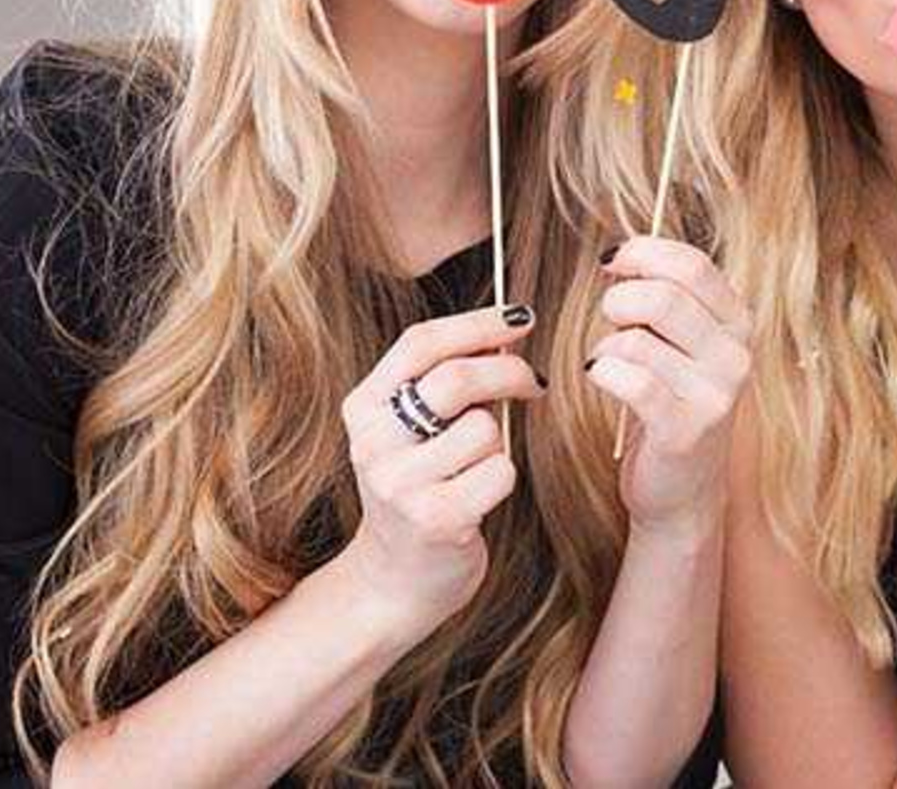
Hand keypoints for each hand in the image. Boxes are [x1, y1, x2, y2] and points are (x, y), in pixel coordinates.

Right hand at [336, 303, 545, 644]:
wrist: (394, 578)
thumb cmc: (418, 489)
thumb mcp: (410, 430)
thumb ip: (443, 382)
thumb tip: (507, 330)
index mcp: (364, 407)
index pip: (421, 343)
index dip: (478, 322)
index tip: (521, 318)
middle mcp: (373, 443)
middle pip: (457, 379)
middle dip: (508, 372)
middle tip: (533, 383)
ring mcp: (400, 484)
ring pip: (484, 429)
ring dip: (499, 443)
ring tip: (476, 465)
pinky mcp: (435, 519)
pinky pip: (498, 472)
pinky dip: (502, 479)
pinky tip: (478, 496)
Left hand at [587, 237, 751, 527]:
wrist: (683, 489)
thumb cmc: (671, 403)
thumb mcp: (683, 343)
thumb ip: (667, 297)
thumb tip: (623, 254)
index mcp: (737, 323)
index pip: (693, 266)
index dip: (646, 253)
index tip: (613, 260)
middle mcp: (735, 355)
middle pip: (664, 298)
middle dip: (620, 300)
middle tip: (609, 316)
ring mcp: (715, 394)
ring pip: (638, 342)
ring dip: (607, 345)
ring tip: (608, 359)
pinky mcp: (686, 429)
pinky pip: (631, 382)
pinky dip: (603, 373)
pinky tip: (600, 377)